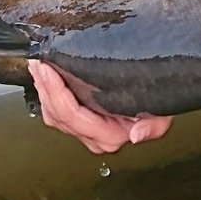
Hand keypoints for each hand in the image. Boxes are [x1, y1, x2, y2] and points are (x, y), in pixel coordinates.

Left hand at [27, 61, 172, 154]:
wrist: (159, 95)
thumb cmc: (158, 100)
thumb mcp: (163, 110)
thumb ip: (154, 126)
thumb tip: (136, 135)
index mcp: (110, 135)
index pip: (74, 116)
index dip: (57, 94)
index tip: (48, 70)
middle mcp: (95, 137)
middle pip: (59, 115)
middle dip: (45, 87)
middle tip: (37, 62)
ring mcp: (85, 131)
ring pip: (53, 114)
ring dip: (43, 88)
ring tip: (37, 64)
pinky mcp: (79, 122)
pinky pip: (55, 111)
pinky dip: (47, 92)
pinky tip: (43, 75)